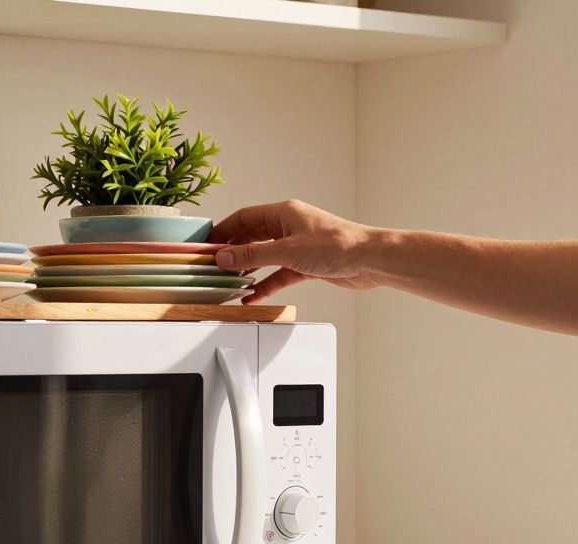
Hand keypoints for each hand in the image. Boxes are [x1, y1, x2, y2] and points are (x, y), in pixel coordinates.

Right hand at [211, 200, 382, 303]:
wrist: (370, 260)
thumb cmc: (337, 245)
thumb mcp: (287, 250)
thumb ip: (253, 254)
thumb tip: (225, 256)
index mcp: (283, 213)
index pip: (244, 218)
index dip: (223, 230)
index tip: (207, 243)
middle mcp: (289, 227)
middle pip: (252, 237)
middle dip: (232, 251)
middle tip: (213, 264)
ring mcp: (297, 246)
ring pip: (264, 256)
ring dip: (247, 268)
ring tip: (228, 280)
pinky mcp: (306, 264)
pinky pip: (278, 274)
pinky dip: (266, 284)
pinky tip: (253, 296)